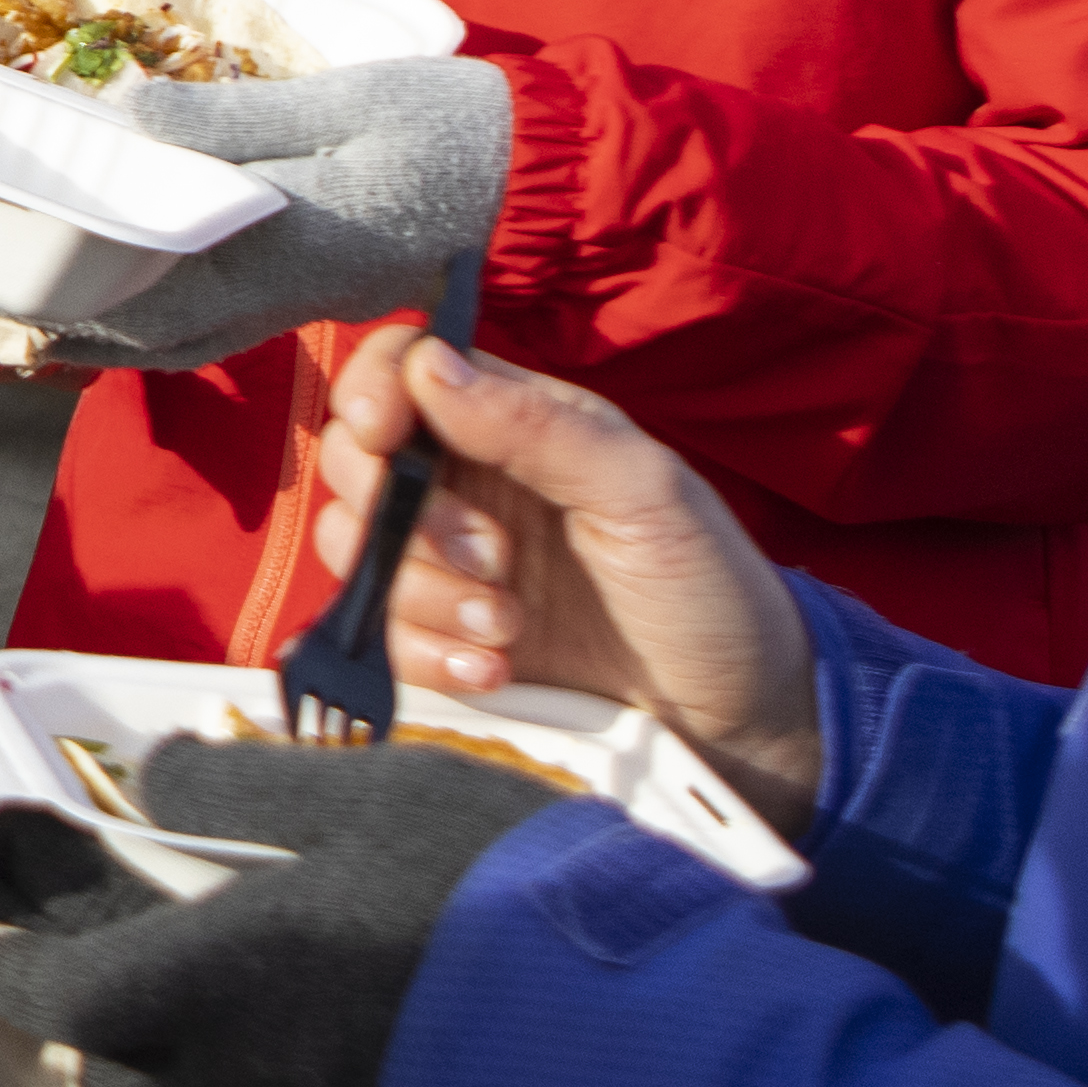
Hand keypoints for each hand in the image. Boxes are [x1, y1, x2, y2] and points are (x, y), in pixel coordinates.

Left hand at [0, 736, 563, 1086]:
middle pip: (125, 1071)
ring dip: (211, 1049)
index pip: (54, 998)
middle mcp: (243, 1070)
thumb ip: (249, 794)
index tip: (15, 928)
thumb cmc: (496, 903)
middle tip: (142, 951)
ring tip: (261, 971)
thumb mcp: (373, 798)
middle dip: (116, 1024)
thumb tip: (154, 784)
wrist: (643, 1059)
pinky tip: (354, 1008)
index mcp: (212, 980)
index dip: (21, 965)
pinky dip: (297, 1067)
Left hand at [11, 51, 511, 372]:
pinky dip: (165, 330)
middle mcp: (285, 292)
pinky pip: (224, 331)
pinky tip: (130, 310)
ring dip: (111, 339)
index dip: (70, 295)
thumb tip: (128, 110)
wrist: (539, 174)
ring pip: (186, 341)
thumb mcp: (344, 100)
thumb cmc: (449, 124)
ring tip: (36, 324)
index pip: (153, 289)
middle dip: (72, 329)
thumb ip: (234, 114)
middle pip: (155, 331)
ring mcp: (302, 304)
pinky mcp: (316, 296)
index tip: (1, 281)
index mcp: (285, 245)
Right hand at [337, 322, 825, 835]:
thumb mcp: (644, 493)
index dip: (375, 389)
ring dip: (422, 591)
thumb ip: (540, 426)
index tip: (386, 435)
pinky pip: (377, 633)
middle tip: (493, 556)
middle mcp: (468, 485)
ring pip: (357, 550)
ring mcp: (447, 567)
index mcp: (516, 423)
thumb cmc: (705, 587)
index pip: (407, 367)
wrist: (731, 720)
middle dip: (405, 511)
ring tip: (508, 627)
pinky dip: (424, 653)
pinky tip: (493, 670)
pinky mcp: (438, 642)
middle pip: (357, 459)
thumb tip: (431, 367)